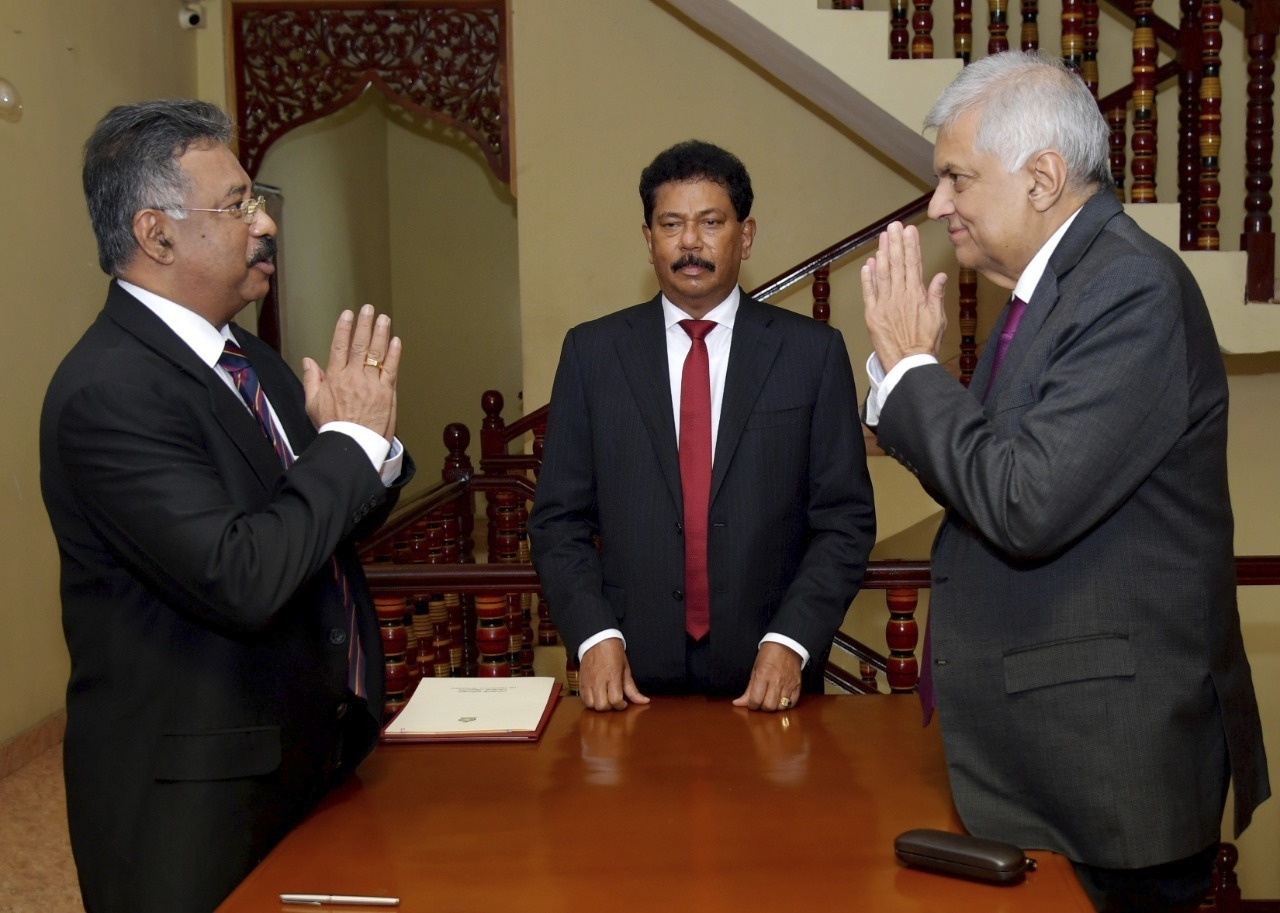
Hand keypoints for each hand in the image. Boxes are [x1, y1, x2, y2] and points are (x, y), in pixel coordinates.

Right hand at [302, 304, 399, 438]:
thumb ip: (311, 380)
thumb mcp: (312, 404)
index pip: (339, 346)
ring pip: (376, 353)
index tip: (348, 314)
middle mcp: (353, 377)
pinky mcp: (385, 393)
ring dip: (380, 333)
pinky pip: (391, 369)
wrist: (351, 444)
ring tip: (383, 318)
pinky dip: (394, 354)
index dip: (344, 328)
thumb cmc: (332, 427)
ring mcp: (370, 384)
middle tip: (369, 309)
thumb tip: (308, 361)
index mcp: (334, 378)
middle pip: (359, 345)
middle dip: (364, 324)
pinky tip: (396, 341)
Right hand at [578, 638, 648, 711]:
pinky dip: (591, 702)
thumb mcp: (626, 669)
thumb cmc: (613, 653)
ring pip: (592, 705)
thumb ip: (633, 689)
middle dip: (610, 707)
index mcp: (612, 676)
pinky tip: (597, 696)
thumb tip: (644, 701)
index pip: (615, 700)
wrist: (597, 640)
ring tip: (605, 699)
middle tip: (614, 701)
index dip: (621, 705)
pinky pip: (584, 700)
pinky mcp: (581, 682)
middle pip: (602, 706)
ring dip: (600, 706)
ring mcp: (588, 682)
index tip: (624, 702)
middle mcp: (599, 681)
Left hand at [732, 641, 801, 711]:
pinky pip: (792, 703)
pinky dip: (786, 705)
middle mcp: (776, 681)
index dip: (752, 705)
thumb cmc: (768, 656)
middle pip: (769, 706)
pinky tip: (781, 699)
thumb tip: (737, 703)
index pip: (755, 700)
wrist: (786, 645)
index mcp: (763, 675)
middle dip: (763, 708)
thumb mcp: (755, 670)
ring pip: (781, 707)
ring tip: (771, 700)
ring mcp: (788, 684)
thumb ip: (748, 689)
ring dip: (774, 707)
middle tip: (762, 702)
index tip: (752, 703)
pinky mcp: (797, 685)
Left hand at [861, 221, 947, 372]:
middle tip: (894, 226)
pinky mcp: (872, 315)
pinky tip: (868, 264)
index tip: (909, 231)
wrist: (909, 363)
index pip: (914, 264)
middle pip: (898, 264)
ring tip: (882, 238)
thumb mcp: (938, 318)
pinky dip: (867, 277)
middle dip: (896, 243)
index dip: (911, 246)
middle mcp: (900, 296)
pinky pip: (869, 292)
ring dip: (882, 254)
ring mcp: (885, 304)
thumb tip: (939, 276)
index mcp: (917, 295)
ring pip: (883, 274)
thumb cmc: (924, 343)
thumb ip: (936, 295)